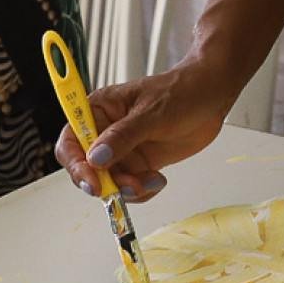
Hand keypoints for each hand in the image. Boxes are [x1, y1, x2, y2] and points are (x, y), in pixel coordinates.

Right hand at [54, 62, 234, 203]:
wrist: (212, 96)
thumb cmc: (181, 92)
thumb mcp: (152, 113)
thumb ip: (123, 136)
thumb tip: (96, 158)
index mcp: (98, 110)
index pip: (71, 141)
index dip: (76, 164)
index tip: (93, 182)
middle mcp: (105, 132)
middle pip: (86, 168)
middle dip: (105, 183)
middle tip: (129, 187)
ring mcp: (122, 150)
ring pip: (109, 182)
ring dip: (127, 189)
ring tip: (152, 181)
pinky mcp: (140, 163)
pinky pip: (130, 186)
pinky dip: (141, 191)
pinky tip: (159, 180)